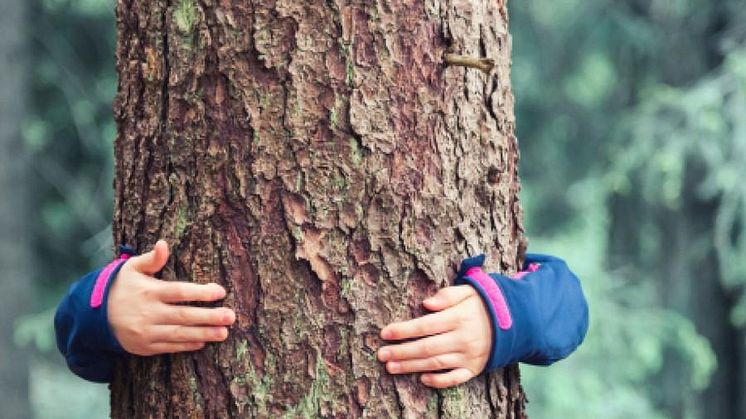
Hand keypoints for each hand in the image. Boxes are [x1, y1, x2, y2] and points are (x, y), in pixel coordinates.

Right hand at [108, 240, 235, 355]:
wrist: (94, 317)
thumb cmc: (120, 287)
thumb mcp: (131, 268)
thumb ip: (152, 259)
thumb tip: (164, 244)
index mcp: (148, 291)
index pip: (179, 292)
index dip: (200, 292)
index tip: (220, 292)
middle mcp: (148, 313)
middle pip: (183, 315)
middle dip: (209, 317)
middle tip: (231, 316)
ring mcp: (146, 332)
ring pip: (179, 334)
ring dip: (203, 334)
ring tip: (224, 333)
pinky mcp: (144, 346)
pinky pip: (169, 347)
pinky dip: (187, 345)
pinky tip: (203, 342)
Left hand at [377, 286, 491, 387]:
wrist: (515, 322)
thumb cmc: (483, 304)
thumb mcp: (469, 291)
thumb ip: (447, 295)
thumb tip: (426, 303)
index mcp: (459, 318)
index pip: (426, 325)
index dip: (403, 330)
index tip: (384, 333)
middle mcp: (463, 338)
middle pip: (427, 348)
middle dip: (401, 352)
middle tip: (381, 355)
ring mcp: (469, 356)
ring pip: (436, 364)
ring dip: (411, 367)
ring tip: (391, 367)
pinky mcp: (475, 368)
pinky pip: (455, 378)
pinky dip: (439, 381)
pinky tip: (422, 379)